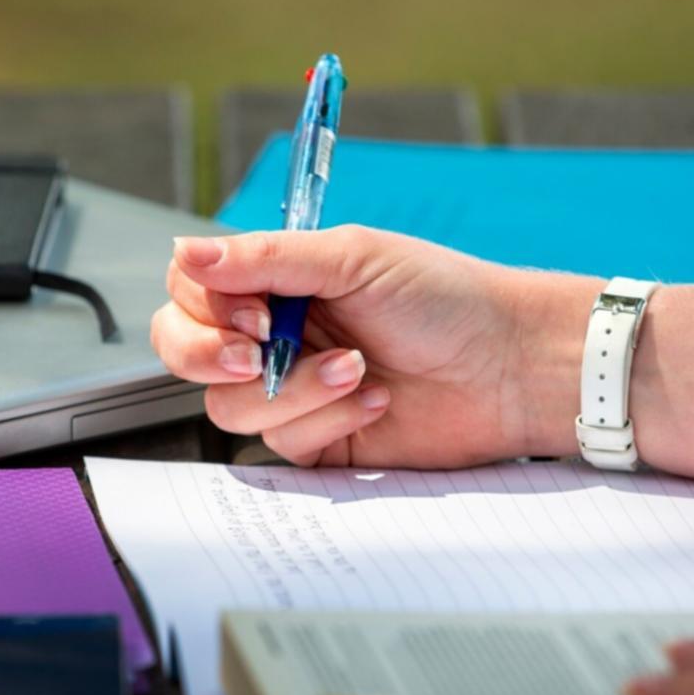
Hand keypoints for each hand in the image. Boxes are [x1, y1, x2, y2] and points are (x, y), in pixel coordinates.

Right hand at [152, 226, 598, 467]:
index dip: (204, 306)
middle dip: (213, 356)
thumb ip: (265, 258)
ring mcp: (290, 390)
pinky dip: (330, 419)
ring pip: (230, 405)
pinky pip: (282, 443)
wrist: (509, 366)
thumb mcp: (352, 258)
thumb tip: (186, 250)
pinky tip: (376, 400)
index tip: (255, 312)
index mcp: (274, 281)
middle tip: (263, 352)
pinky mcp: (317, 441)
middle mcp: (272, 336)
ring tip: (358, 368)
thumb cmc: (445, 298)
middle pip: (184, 352)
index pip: (190, 289)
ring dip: (295, 389)